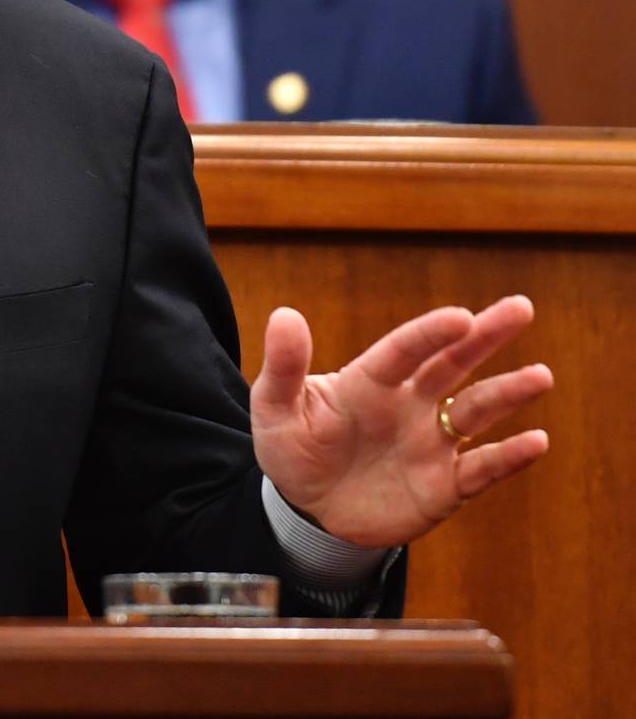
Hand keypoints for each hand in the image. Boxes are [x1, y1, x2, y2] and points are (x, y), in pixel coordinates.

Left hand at [250, 294, 551, 546]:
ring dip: (507, 393)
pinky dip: (509, 456)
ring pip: (476, 410)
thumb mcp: (275, 408)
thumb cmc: (292, 448)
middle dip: (486, 336)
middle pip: (452, 363)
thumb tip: (284, 314)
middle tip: (521, 307)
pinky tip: (536, 441)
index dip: (431, 333)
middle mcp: (409, 403)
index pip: (404, 350)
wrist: (308, 509)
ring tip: (540, 375)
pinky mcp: (445, 484)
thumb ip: (284, 366)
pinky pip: (482, 467)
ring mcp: (431, 442)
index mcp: (369, 381)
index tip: (461, 316)